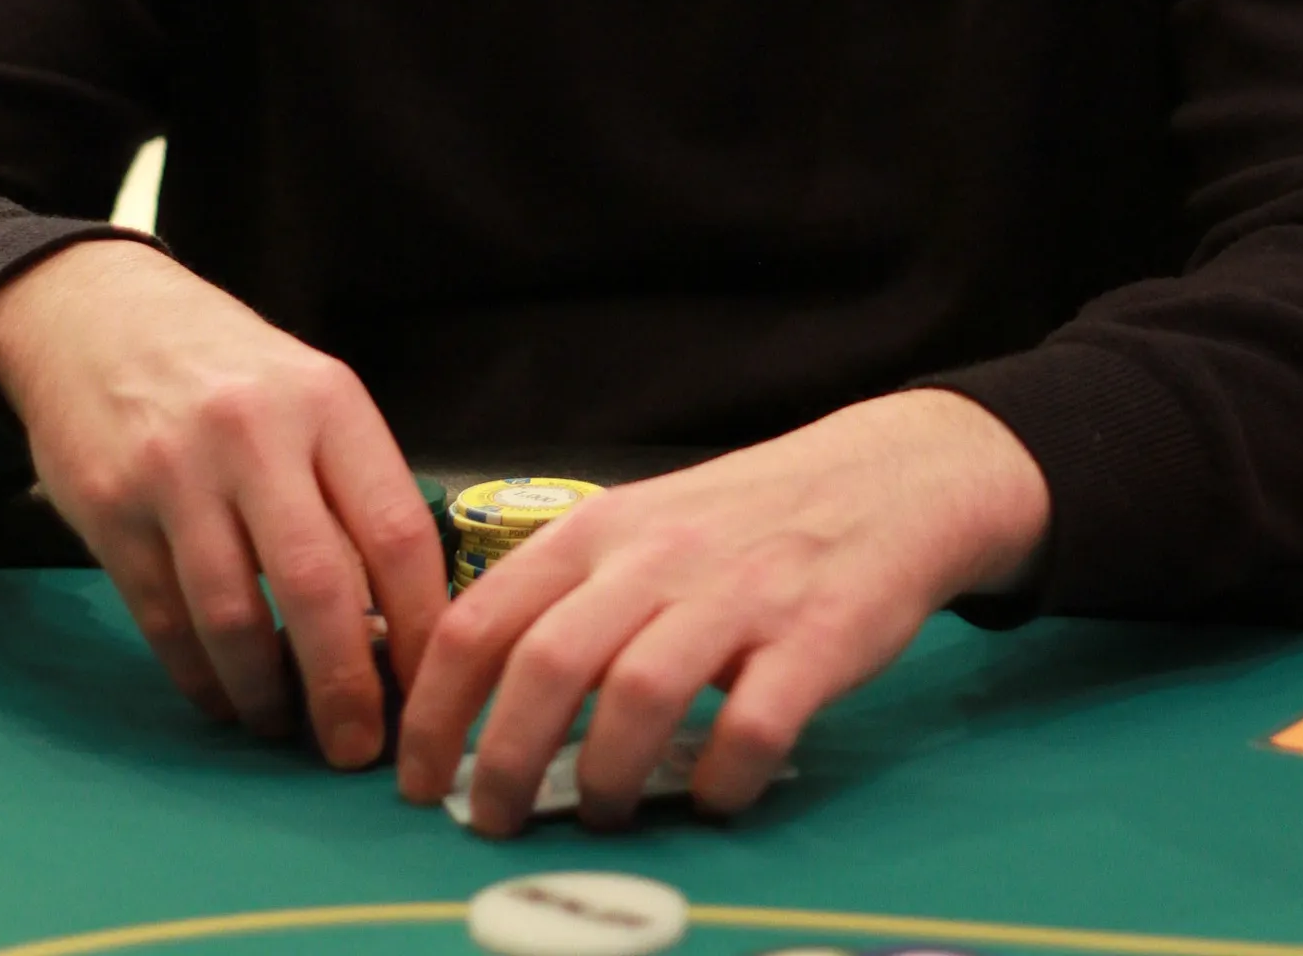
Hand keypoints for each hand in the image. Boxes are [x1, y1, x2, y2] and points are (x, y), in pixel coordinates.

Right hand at [0, 239, 447, 764]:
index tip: (433, 686)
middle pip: (320, 585)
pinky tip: (225, 697)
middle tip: (357, 747)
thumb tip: (404, 619)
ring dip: (267, 693)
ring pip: (235, 618)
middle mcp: (256, 432)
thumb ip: (352, 486)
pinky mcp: (111, 510)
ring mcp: (177, 472)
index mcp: (328, 401)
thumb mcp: (310, 393)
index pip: (396, 531)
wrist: (98, 314)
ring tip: (285, 725)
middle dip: (346, 686)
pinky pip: (166, 620)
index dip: (421, 627)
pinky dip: (201, 677)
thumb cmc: (228, 369)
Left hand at [397, 386, 1048, 832]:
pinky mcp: (813, 640)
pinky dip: (720, 783)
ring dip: (606, 779)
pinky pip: (749, 731)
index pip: (481, 618)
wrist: (885, 479)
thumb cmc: (743, 521)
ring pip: (638, 698)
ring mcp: (737, 597)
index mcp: (598, 532)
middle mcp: (656, 558)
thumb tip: (478, 705)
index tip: (418, 781)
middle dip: (504, 762)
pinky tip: (715, 798)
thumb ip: (569, 598)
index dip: (434, 711)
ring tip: (606, 813)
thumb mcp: (639, 529)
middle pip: (547, 665)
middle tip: (494, 822)